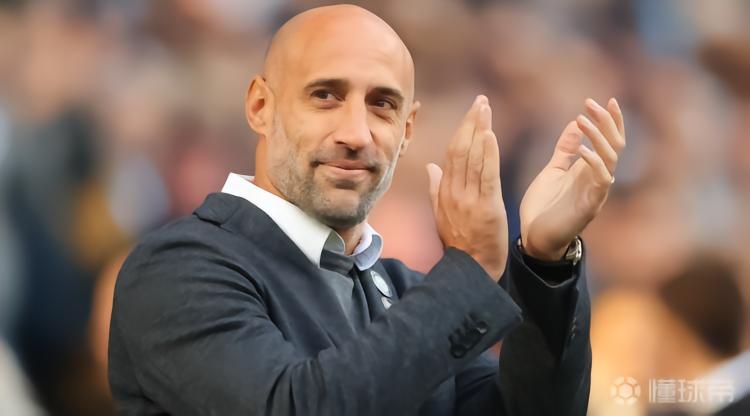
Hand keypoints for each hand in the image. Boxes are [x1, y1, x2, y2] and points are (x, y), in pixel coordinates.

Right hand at [427, 95, 507, 280]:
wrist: (471, 270)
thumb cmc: (460, 244)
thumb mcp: (441, 216)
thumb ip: (436, 189)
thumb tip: (431, 166)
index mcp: (445, 192)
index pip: (451, 154)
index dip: (461, 130)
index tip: (470, 112)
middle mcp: (454, 192)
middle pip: (460, 150)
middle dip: (470, 122)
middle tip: (480, 101)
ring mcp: (469, 200)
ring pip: (472, 158)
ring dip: (479, 130)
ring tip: (485, 109)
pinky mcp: (486, 207)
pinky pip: (485, 176)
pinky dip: (487, 154)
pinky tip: (489, 135)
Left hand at [520, 98, 624, 260]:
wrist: (534, 238)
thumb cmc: (543, 207)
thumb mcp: (553, 170)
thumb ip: (565, 149)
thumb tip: (575, 123)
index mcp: (590, 170)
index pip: (609, 140)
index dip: (611, 121)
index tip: (605, 100)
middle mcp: (598, 179)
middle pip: (614, 145)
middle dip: (606, 122)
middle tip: (591, 103)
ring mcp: (596, 192)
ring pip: (610, 159)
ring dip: (598, 137)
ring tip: (582, 119)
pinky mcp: (590, 205)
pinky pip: (600, 180)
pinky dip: (593, 162)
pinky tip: (582, 149)